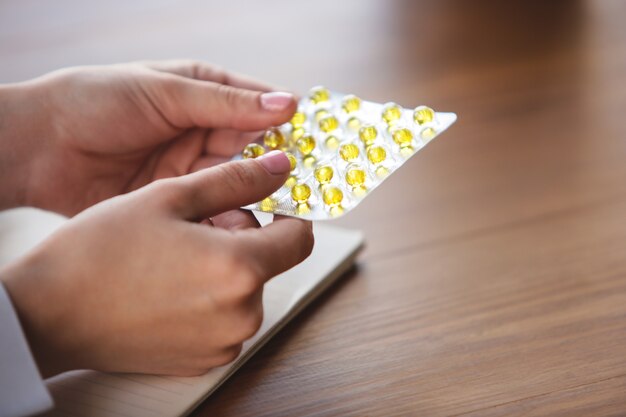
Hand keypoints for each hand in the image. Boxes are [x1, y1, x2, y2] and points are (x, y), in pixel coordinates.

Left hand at [0, 60, 295, 214]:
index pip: (262, 109)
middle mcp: (204, 134)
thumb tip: (287, 104)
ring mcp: (191, 170)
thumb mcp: (164, 93)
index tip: (320, 146)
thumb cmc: (95, 101)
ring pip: (239, 185)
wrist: (38, 149)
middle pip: (257, 152)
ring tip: (275, 212)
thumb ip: (225, 102)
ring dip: (256, 198)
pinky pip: (213, 211)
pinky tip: (237, 227)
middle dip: (280, 169)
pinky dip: (227, 219)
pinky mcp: (176, 202)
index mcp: (206, 96)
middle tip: (305, 187)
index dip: (291, 127)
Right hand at [0, 152, 313, 376]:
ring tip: (176, 253)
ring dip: (225, 265)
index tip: (263, 203)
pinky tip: (169, 284)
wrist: (50, 312)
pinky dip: (211, 296)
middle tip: (197, 222)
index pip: (301, 238)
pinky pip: (227, 317)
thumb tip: (281, 166)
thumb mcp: (171, 197)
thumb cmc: (102, 250)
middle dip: (244, 236)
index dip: (287, 214)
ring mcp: (224, 343)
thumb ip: (236, 180)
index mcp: (239, 270)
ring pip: (247, 289)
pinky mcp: (204, 360)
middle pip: (269, 262)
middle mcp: (242, 315)